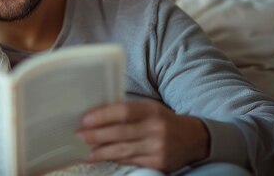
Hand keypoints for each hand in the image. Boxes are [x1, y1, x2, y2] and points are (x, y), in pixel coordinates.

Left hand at [77, 100, 208, 171]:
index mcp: (151, 110)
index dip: (103, 116)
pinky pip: (130, 161)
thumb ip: (127, 111)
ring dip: (101, 151)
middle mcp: (156, 129)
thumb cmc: (163, 120)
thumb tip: (96, 115)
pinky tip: (101, 158)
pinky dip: (114, 159)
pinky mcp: (158, 164)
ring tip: (86, 151)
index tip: (85, 119)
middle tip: (79, 136)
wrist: (194, 139)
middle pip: (120, 133)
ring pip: (123, 151)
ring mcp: (157, 148)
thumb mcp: (149, 108)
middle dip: (96, 135)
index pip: (124, 112)